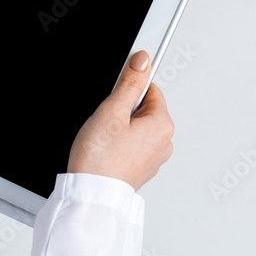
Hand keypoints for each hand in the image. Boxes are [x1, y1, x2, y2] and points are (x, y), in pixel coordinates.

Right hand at [67, 51, 174, 190]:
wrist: (91, 196)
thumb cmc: (100, 160)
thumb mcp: (112, 111)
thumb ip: (130, 83)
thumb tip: (143, 59)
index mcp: (163, 125)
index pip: (151, 90)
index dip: (129, 90)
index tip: (115, 98)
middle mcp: (164, 142)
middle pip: (144, 109)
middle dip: (123, 110)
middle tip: (107, 123)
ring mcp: (154, 158)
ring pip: (137, 128)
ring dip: (121, 128)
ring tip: (105, 140)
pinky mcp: (142, 168)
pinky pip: (133, 145)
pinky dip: (120, 144)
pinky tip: (107, 151)